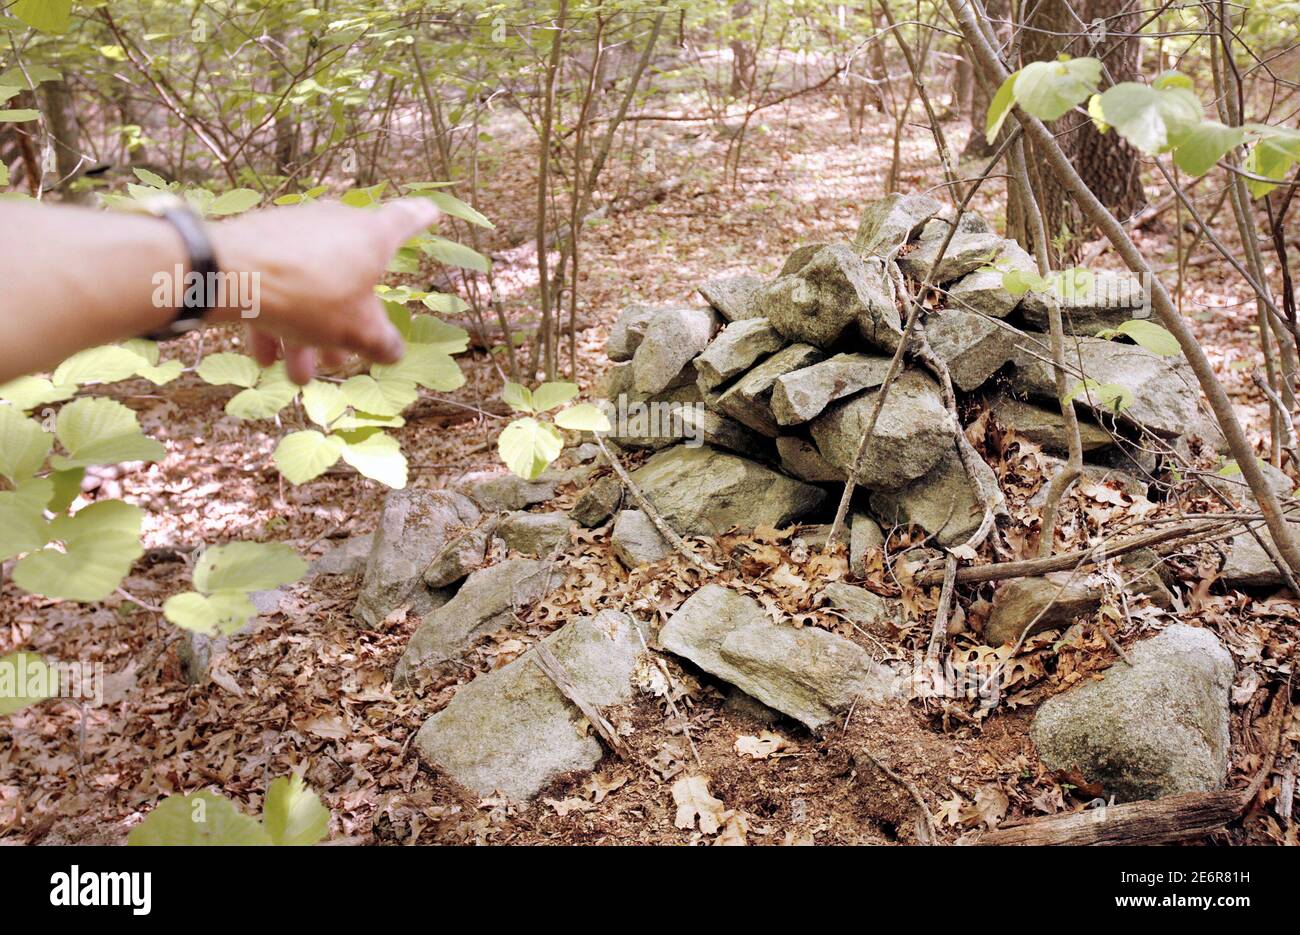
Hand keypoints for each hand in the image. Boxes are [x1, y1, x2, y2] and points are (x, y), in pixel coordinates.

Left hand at [208, 199, 441, 382]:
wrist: (228, 275)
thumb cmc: (308, 297)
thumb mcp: (356, 332)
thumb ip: (382, 343)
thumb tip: (393, 352)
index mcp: (371, 235)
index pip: (406, 220)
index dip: (421, 218)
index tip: (431, 211)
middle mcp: (336, 223)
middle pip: (352, 276)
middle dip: (346, 323)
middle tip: (339, 361)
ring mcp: (295, 229)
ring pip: (311, 286)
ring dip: (307, 333)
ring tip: (298, 373)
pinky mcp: (259, 241)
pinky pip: (277, 283)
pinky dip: (276, 318)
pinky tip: (265, 356)